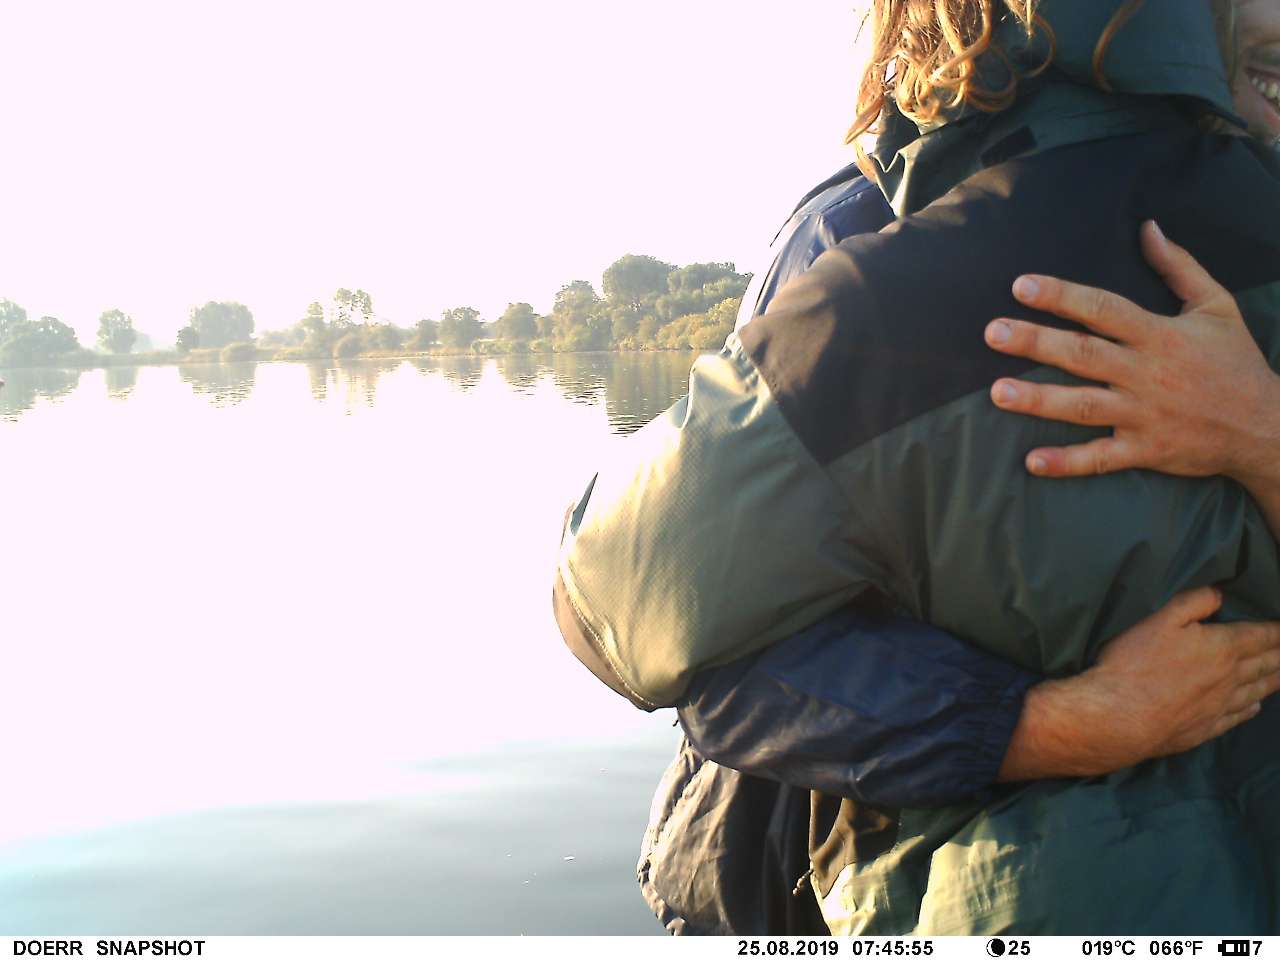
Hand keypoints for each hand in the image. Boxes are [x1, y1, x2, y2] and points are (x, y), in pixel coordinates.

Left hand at [983, 220, 1279, 484]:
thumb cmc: (1235, 362)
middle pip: (1084, 354)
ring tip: (997, 392)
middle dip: (1036, 342)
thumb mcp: (1217, 306)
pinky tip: (1032, 461)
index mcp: (1160, 334)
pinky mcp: (1146, 450)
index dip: (1063, 296)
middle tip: (992, 333)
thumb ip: (1179, 266)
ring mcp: (1144, 414)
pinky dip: (1068, 462)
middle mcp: (1147, 373)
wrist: (1267, 426)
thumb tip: (1148, 227)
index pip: (1104, 309)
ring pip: (1084, 406)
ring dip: (1039, 400)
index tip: (1021, 285)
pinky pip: (1101, 458)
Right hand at [999, 586, 1279, 780]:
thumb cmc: (1135, 663)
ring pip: (1258, 690)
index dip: (1278, 631)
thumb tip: (1219, 595)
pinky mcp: (1207, 728)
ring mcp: (1221, 706)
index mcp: (1222, 647)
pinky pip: (1239, 716)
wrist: (1119, 716)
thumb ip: (1192, 603)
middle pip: (1267, 664)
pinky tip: (1255, 706)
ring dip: (1274, 680)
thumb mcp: (1159, 620)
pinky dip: (1253, 708)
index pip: (1262, 636)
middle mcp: (1230, 678)